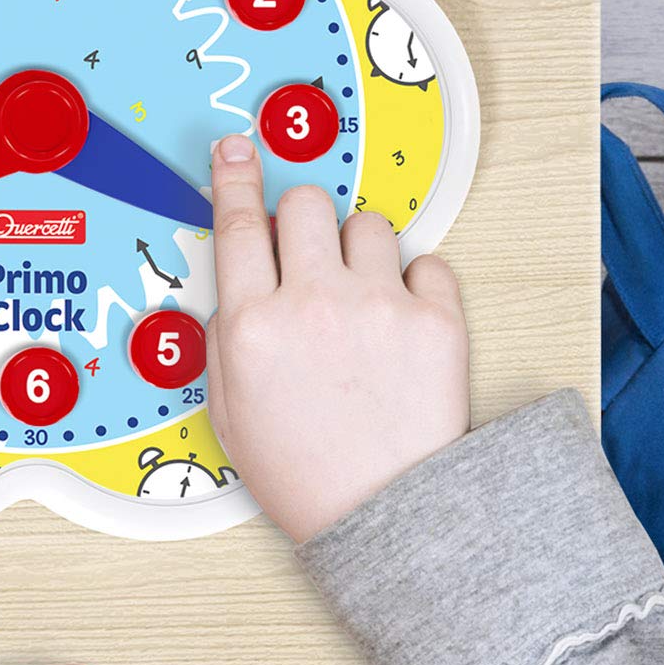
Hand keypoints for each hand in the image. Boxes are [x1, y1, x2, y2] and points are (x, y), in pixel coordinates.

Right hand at [202, 131, 468, 543]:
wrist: (386, 514)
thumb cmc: (306, 474)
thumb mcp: (230, 411)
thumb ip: (226, 340)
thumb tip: (239, 288)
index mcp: (252, 327)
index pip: (237, 225)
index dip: (235, 177)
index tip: (237, 150)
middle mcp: (313, 304)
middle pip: (305, 204)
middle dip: (303, 219)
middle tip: (309, 253)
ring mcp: (378, 306)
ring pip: (368, 225)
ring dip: (360, 250)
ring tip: (362, 300)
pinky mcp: (436, 319)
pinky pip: (427, 263)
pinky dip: (415, 283)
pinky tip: (401, 321)